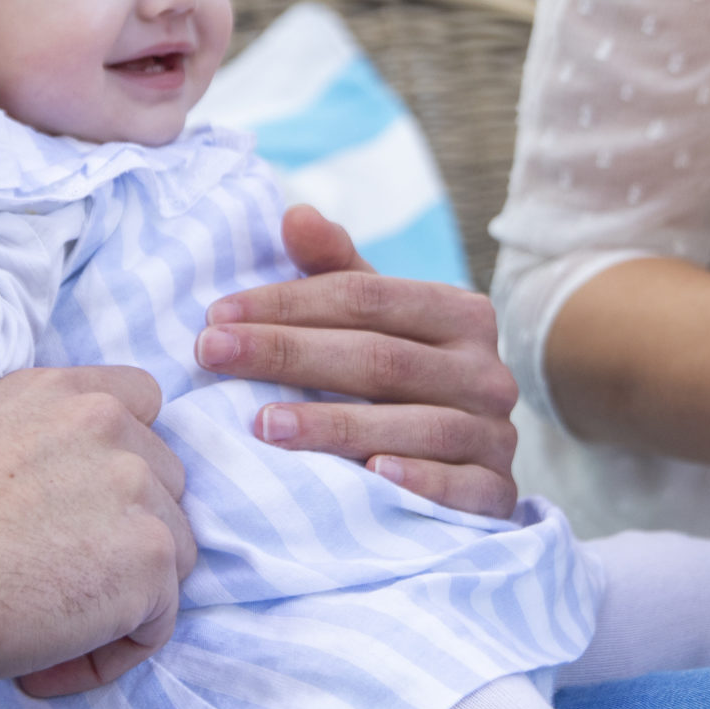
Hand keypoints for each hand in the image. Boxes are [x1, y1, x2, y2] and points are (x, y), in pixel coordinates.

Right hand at [0, 366, 194, 694]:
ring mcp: (137, 488)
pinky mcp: (149, 557)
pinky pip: (157, 620)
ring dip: (125, 595)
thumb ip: (32, 440)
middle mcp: (107, 425)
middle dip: (126, 532)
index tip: (86, 507)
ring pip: (170, 551)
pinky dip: (113, 652)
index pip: (141, 402)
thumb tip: (51, 487)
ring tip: (52, 632)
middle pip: (164, 482)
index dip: (125, 458)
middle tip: (60, 581)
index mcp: (63, 392)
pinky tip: (50, 666)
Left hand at [192, 205, 521, 517]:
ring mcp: (496, 434)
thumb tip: (295, 215)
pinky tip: (369, 476)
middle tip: (212, 356)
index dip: (288, 304)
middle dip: (289, 354)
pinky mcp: (496, 493)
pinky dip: (417, 481)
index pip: (366, 297)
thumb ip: (337, 269)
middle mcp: (485, 371)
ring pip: (415, 424)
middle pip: (381, 357)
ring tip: (263, 425)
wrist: (470, 462)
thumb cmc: (404, 380)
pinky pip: (458, 487)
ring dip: (336, 424)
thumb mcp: (377, 320)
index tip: (216, 317)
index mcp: (461, 313)